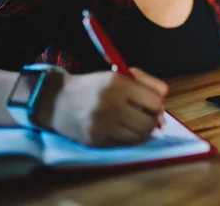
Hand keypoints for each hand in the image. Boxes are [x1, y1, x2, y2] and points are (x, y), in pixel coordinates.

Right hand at [49, 68, 167, 146]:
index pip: (156, 100)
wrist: (56, 100)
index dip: (158, 104)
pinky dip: (126, 138)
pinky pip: (124, 143)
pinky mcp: (95, 139)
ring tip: (132, 123)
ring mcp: (102, 123)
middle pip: (150, 122)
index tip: (152, 105)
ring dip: (141, 131)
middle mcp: (110, 103)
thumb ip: (146, 86)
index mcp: (118, 83)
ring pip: (139, 136)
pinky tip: (117, 129)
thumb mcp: (119, 76)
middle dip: (152, 121)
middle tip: (144, 117)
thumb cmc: (94, 87)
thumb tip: (163, 112)